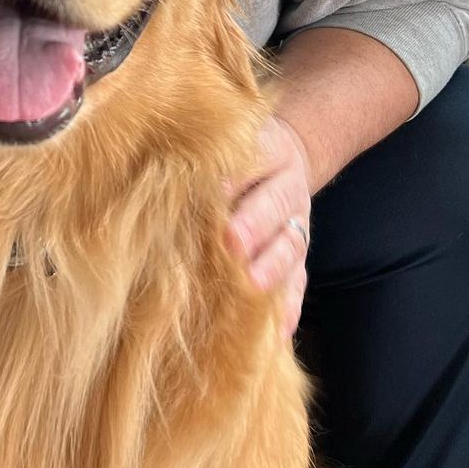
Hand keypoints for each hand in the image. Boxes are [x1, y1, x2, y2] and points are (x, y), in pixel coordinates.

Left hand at [224, 115, 312, 340]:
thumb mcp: (233, 140)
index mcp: (271, 151)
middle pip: (275, 205)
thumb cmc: (238, 151)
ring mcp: (299, 222)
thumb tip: (168, 180)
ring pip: (291, 245)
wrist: (285, 157)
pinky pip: (301, 279)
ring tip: (254, 285)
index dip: (234, 177)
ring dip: (272, 266)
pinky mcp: (301, 254)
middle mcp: (289, 187)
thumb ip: (209, 156)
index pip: (255, 161)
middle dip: (253, 225)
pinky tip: (281, 327)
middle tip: (232, 243)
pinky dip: (291, 304)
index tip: (213, 191)